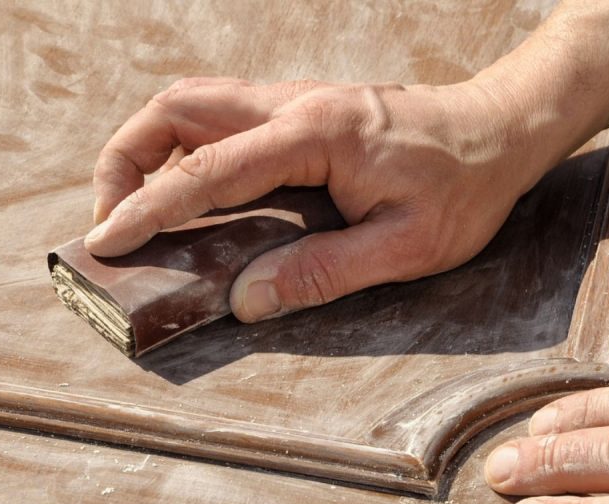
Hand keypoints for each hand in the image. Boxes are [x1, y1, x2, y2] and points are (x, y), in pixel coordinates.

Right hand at [85, 76, 556, 321]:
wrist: (501, 129)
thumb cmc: (465, 188)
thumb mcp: (406, 247)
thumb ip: (323, 273)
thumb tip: (245, 301)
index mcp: (314, 136)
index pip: (206, 169)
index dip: (148, 208)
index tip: (107, 242)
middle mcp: (293, 103)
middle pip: (177, 107)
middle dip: (125, 159)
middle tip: (113, 221)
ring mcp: (294, 98)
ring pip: (193, 102)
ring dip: (149, 148)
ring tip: (138, 206)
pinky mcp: (301, 107)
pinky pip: (221, 113)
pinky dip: (184, 145)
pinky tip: (190, 187)